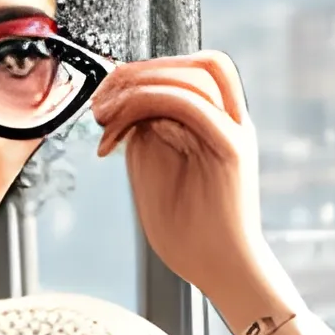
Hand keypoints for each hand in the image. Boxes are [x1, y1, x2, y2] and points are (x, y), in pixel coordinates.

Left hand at [90, 51, 283, 321]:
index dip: (139, 74)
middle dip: (137, 73)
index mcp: (216, 123)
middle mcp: (231, 120)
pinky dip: (146, 105)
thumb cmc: (188, 233)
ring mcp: (235, 131)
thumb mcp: (152, 170)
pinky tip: (117, 132)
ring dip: (138, 87)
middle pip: (193, 64)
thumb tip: (125, 104)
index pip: (183, 72)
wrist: (219, 271)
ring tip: (104, 116)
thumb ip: (144, 133)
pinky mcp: (233, 148)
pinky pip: (189, 104)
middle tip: (99, 103)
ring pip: (192, 76)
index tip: (101, 102)